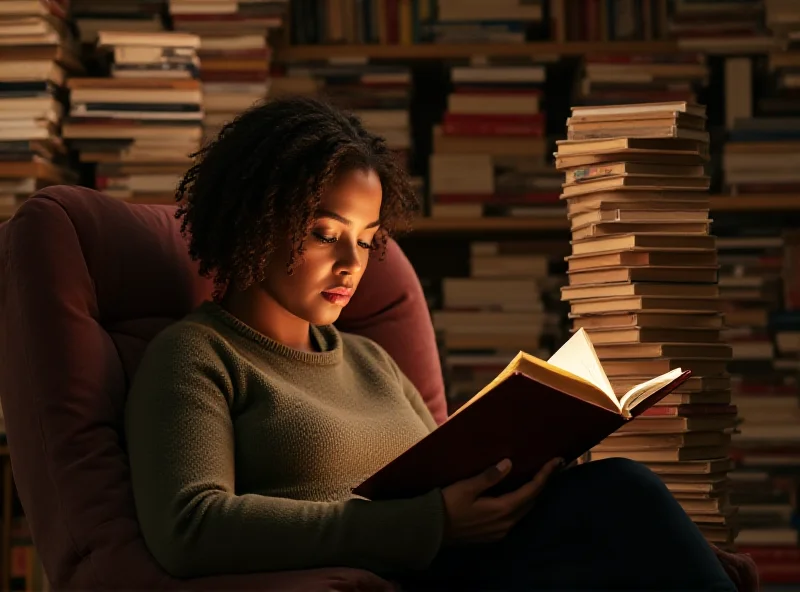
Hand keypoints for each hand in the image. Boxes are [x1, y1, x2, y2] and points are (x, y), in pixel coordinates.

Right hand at [440, 457, 562, 545]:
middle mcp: (506, 523)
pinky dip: (521, 504)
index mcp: (502, 510)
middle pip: (532, 502)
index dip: (545, 475)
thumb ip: (489, 476)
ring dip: (533, 495)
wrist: (431, 530)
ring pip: (524, 511)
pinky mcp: (493, 535)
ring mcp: (500, 532)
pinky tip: (518, 496)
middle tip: (552, 468)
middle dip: (543, 484)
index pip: (531, 491)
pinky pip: (515, 518)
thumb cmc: (447, 505)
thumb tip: (509, 463)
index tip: (556, 462)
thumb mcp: (466, 487)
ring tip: (538, 479)